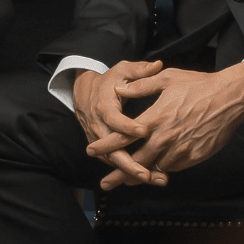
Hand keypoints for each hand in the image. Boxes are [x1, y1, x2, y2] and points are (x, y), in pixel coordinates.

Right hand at [73, 60, 163, 181]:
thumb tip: (158, 65)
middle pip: (110, 149)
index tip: (144, 131)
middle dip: (128, 163)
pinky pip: (113, 161)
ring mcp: (97, 138)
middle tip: (146, 174)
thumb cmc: (109, 80)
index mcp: (103, 105)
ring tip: (153, 179)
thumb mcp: (122, 70)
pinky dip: (127, 171)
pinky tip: (147, 177)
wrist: (86, 92)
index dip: (126, 126)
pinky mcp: (101, 147)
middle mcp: (98, 125)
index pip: (113, 118)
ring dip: (130, 172)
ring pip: (112, 160)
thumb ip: (140, 70)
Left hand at [95, 62, 243, 183]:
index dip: (105, 146)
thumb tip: (120, 89)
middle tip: (105, 183)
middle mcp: (165, 138)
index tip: (91, 151)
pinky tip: (155, 170)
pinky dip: (161, 169)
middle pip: (135, 162)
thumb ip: (141, 85)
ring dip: (140, 174)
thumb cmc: (199, 85)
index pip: (123, 137)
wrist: (231, 98)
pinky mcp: (193, 157)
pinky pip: (172, 167)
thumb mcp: (168, 79)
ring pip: (154, 168)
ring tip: (128, 181)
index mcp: (155, 118)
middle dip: (118, 174)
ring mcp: (180, 150)